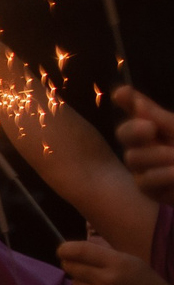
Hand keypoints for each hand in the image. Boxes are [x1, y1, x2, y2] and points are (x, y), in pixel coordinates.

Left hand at [56, 236, 173, 284]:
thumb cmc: (143, 281)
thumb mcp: (128, 260)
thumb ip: (102, 254)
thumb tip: (73, 249)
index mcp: (116, 263)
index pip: (80, 251)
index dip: (66, 249)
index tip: (62, 250)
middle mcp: (106, 280)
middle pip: (72, 267)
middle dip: (70, 264)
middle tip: (76, 265)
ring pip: (74, 284)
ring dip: (80, 281)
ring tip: (96, 282)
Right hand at [113, 86, 173, 202]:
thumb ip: (156, 115)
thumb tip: (120, 91)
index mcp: (157, 131)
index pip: (133, 117)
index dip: (127, 105)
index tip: (126, 97)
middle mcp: (148, 149)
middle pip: (125, 135)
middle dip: (136, 131)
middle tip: (150, 128)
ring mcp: (147, 172)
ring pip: (133, 159)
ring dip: (157, 156)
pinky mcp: (153, 192)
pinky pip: (146, 183)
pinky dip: (164, 176)